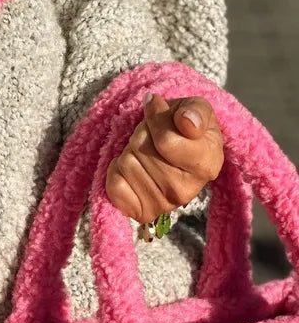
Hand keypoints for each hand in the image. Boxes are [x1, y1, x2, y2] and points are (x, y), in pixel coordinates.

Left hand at [105, 92, 223, 224]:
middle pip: (142, 149)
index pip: (166, 141)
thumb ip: (194, 111)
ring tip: (146, 152)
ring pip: (127, 163)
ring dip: (131, 150)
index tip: (164, 114)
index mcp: (207, 164)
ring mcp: (164, 205)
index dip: (156, 120)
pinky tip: (134, 170)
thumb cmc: (184, 127)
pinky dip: (116, 170)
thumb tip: (186, 120)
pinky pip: (114, 184)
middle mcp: (188, 190)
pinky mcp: (142, 213)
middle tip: (153, 136)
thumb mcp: (195, 109)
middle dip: (142, 133)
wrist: (175, 153)